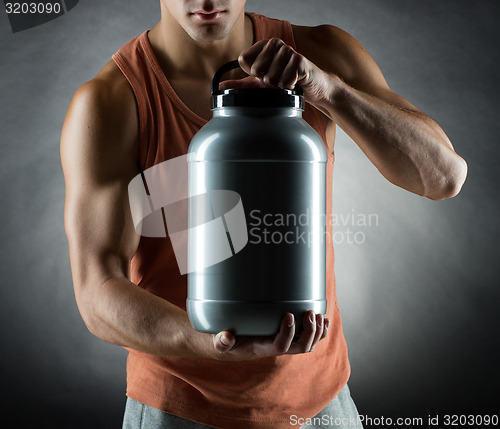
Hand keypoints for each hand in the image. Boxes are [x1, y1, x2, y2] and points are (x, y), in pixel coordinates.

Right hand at [208, 310, 329, 361]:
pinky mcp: (291, 336)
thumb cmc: (228, 340)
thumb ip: (221, 341)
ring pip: (309, 344)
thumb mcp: (220, 342)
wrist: (234, 344)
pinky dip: (320, 330)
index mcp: (263, 349)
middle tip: (309, 312)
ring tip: (316, 313)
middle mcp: (278, 347)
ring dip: (317, 330)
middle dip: (309, 331)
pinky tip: (324, 319)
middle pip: (301, 347)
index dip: (287, 332)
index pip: (280, 346)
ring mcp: (287, 343)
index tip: (288, 314)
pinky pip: (311, 338)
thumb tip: (225, 338)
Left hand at [219, 38, 331, 105]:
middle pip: (256, 70)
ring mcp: (288, 50)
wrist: (312, 87)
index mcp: (263, 46)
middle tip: (277, 81)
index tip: (263, 76)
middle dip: (266, 83)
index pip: (244, 60)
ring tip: (286, 82)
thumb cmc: (285, 83)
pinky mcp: (300, 60)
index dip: (252, 74)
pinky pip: (284, 81)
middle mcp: (275, 44)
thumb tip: (221, 86)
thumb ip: (240, 84)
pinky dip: (288, 88)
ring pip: (270, 78)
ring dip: (278, 87)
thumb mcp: (260, 85)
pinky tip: (295, 83)